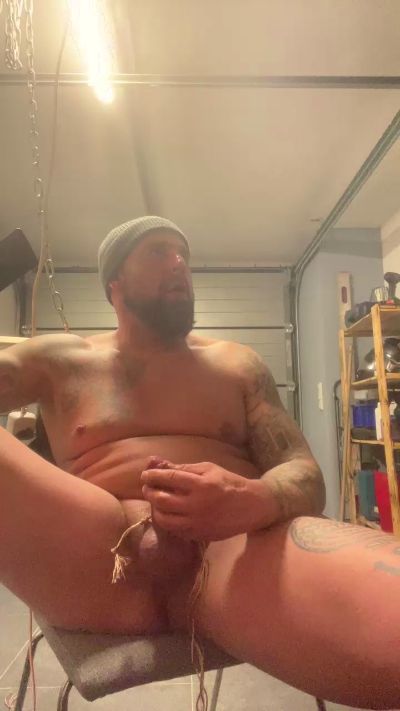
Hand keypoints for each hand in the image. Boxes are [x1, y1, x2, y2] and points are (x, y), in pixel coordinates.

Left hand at [141, 460, 271, 540]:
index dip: (153, 476)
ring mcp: (197, 523)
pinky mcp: (199, 535)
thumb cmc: (229, 483)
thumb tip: (158, 463)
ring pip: (164, 519)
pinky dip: (167, 521)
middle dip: (149, 492)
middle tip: (147, 487)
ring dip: (154, 509)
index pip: (168, 479)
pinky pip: (174, 530)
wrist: (252, 507)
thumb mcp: (209, 469)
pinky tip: (168, 513)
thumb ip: (183, 468)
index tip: (145, 475)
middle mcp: (197, 505)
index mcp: (201, 485)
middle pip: (161, 500)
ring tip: (155, 501)